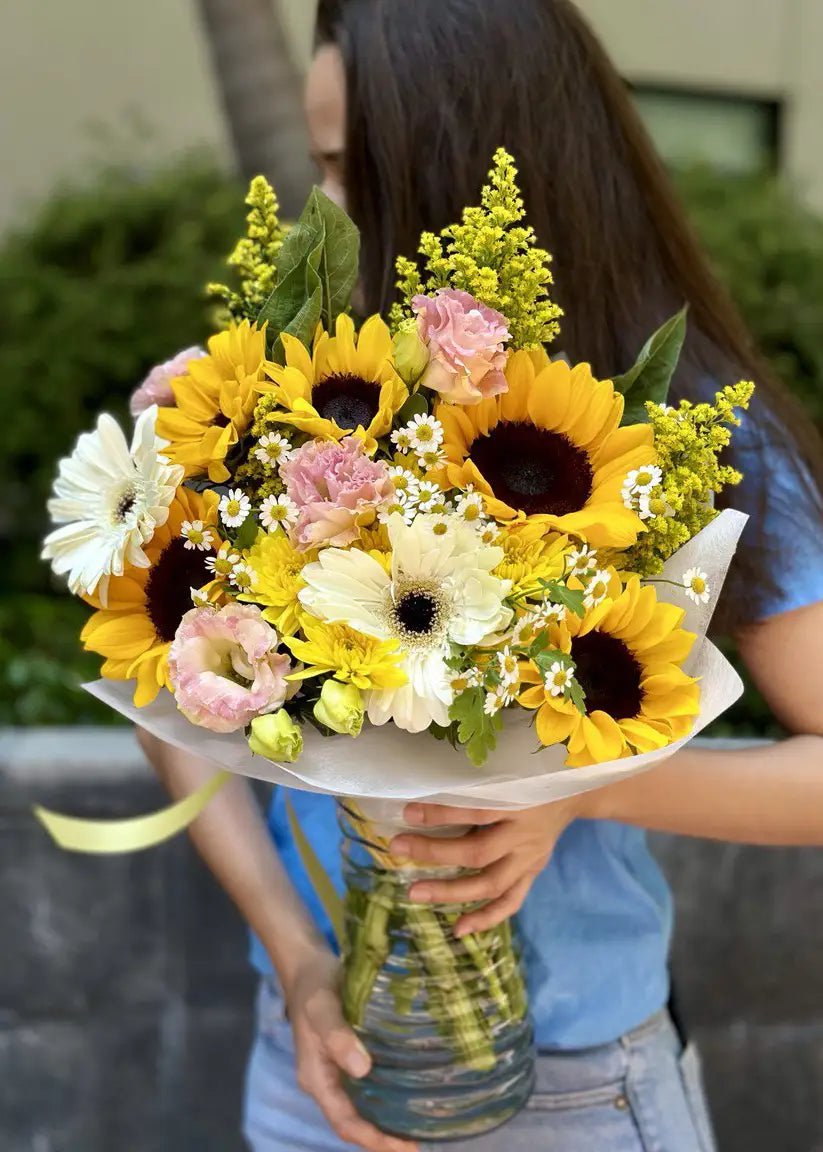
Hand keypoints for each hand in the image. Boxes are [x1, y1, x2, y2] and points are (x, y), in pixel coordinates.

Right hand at [283, 947, 418, 1151]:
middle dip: (383, 1139)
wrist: (308, 966)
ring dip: (386, 1122)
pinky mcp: (348, 1057)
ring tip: (420, 1128)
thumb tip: (362, 1070)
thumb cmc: (314, 987)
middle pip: (353, 1122)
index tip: (404, 1148)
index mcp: (316, 1078)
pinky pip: (367, 1087)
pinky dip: (386, 1097)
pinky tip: (409, 1094)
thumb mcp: (322, 1008)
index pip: (344, 1122)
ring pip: (361, 1108)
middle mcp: (326, 1082)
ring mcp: (336, 1071)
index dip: (373, 1139)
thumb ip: (337, 1036)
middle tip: (420, 1146)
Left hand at [390, 795, 594, 934]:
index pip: (474, 811)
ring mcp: (529, 859)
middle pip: (478, 853)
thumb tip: (426, 794)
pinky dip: (485, 918)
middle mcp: (524, 835)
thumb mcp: (508, 775)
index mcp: (517, 802)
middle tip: (397, 848)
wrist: (572, 795)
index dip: (441, 814)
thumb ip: (476, 788)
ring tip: (415, 893)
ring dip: (451, 892)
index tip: (407, 813)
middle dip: (435, 853)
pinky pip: (510, 902)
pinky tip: (458, 928)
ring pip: (491, 884)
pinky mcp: (532, 874)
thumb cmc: (528, 779)